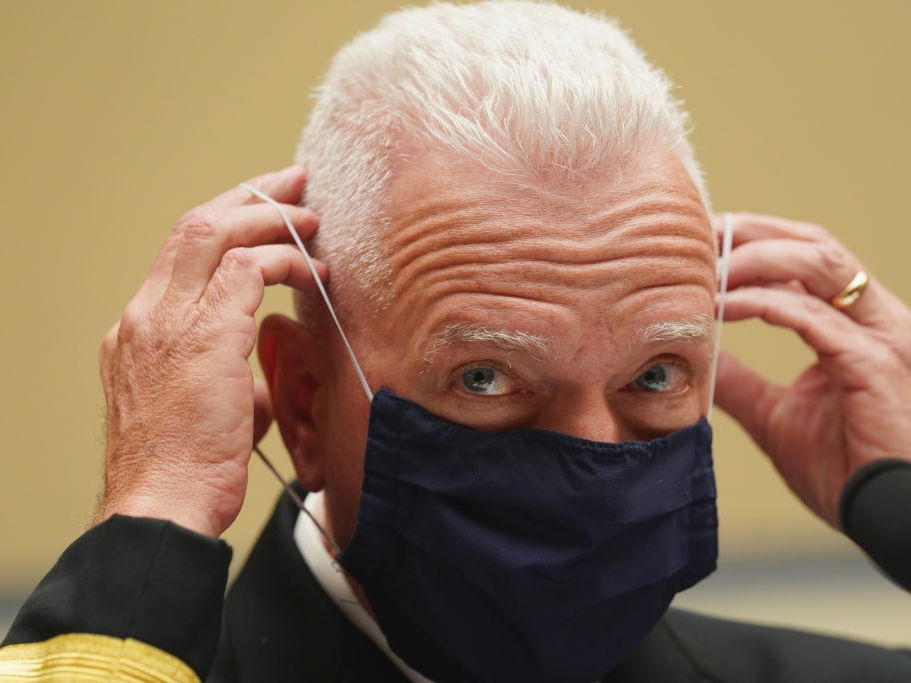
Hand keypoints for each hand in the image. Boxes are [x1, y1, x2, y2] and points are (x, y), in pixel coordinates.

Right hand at [95, 166, 323, 537]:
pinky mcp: (205, 336)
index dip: (227, 223)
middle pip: (195, 226)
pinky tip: (315, 272)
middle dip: (248, 197)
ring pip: (217, 235)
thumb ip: (228, 374)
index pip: (181, 252)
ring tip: (311, 218)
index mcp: (141, 329)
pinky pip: (250, 271)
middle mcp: (147, 315)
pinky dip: (286, 262)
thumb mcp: (204, 408)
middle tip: (292, 181)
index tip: (262, 210)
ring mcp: (169, 321)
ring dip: (271, 220)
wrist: (161, 508)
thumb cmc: (186, 470)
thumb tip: (260, 368)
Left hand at [713, 212, 910, 527]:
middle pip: (815, 244)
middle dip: (752, 232)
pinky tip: (721, 308)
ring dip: (755, 257)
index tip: (703, 242)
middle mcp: (876, 321)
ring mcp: (882, 337)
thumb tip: (697, 355)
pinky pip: (811, 315)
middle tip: (697, 237)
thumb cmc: (846, 472)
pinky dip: (761, 303)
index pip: (807, 258)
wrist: (890, 521)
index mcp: (856, 328)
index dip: (755, 242)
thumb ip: (739, 381)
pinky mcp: (874, 363)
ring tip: (706, 267)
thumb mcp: (775, 415)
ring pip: (821, 261)